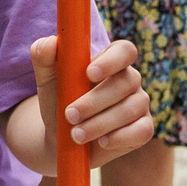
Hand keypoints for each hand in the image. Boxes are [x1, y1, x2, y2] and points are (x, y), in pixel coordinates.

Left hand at [31, 37, 153, 162]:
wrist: (61, 139)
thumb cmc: (58, 102)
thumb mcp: (47, 80)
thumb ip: (44, 57)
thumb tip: (50, 44)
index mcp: (111, 61)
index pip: (124, 50)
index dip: (111, 60)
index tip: (89, 73)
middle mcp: (130, 80)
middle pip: (126, 82)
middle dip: (95, 101)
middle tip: (70, 115)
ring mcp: (139, 104)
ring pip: (131, 108)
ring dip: (100, 123)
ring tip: (75, 134)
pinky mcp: (143, 129)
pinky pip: (142, 131)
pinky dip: (119, 137)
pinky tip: (101, 141)